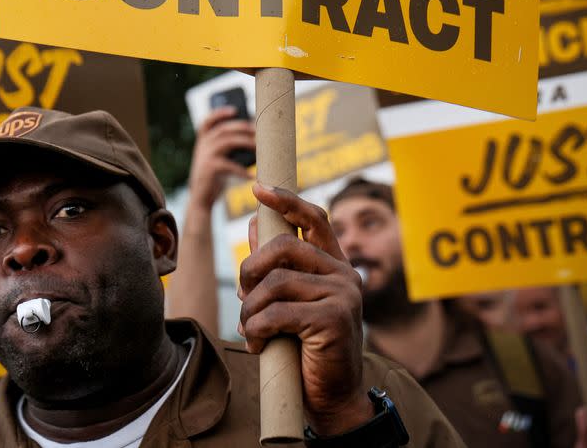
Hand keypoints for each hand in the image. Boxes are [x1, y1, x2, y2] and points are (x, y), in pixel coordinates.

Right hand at [188, 107, 254, 209]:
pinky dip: (242, 170)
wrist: (201, 199)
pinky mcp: (209, 168)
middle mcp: (202, 146)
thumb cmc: (214, 177)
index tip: (235, 110)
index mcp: (203, 142)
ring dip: (245, 142)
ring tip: (258, 147)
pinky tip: (252, 176)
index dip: (219, 113)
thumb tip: (253, 139)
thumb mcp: (218, 159)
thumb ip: (228, 149)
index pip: (207, 121)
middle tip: (257, 130)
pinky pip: (229, 164)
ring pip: (227, 141)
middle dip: (242, 127)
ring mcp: (204, 156)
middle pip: (223, 129)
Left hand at [238, 183, 369, 435]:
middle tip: (243, 296)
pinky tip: (259, 346)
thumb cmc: (307, 348)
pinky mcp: (334, 318)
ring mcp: (343, 294)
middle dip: (251, 269)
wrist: (332, 398)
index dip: (286, 200)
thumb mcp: (289, 301)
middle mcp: (344, 273)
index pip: (314, 218)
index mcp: (335, 264)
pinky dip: (257, 330)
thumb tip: (253, 225)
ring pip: (275, 282)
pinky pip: (278, 312)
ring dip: (251, 310)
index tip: (258, 188)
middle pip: (284, 245)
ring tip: (250, 330)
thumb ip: (276, 266)